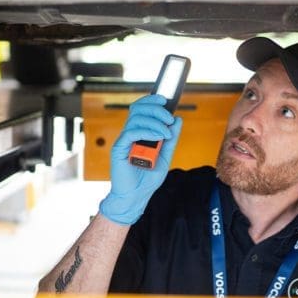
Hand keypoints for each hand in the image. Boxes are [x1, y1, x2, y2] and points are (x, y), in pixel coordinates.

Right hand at [99, 94, 183, 224]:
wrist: (135, 197)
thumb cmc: (147, 179)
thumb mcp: (166, 156)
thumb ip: (171, 139)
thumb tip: (178, 119)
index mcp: (139, 133)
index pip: (141, 109)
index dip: (151, 100)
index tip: (165, 100)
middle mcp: (130, 134)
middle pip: (138, 109)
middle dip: (156, 109)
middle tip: (169, 119)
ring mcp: (124, 141)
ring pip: (135, 119)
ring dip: (154, 122)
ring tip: (166, 133)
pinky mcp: (119, 149)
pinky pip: (131, 132)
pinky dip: (147, 131)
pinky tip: (158, 138)